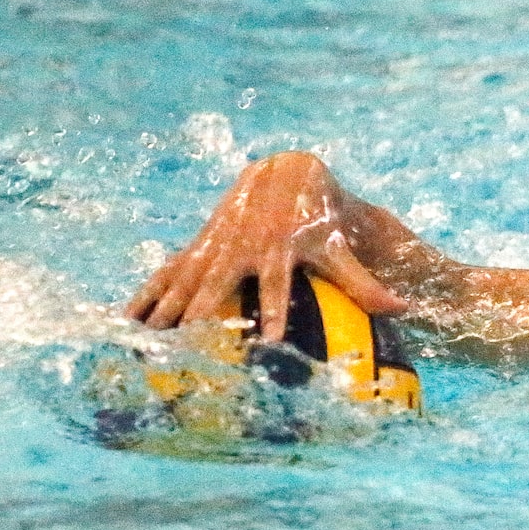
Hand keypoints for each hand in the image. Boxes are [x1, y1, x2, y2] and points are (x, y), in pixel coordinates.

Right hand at [127, 151, 408, 340]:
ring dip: (164, 314)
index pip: (276, 289)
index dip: (275, 315)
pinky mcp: (196, 249)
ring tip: (146, 348)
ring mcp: (212, 249)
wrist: (281, 174)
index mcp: (275, 252)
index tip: (271, 345)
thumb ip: (364, 281)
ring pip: (183, 285)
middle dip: (200, 321)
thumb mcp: (338, 246)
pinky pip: (166, 277)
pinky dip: (146, 298)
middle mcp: (238, 251)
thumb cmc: (314, 217)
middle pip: (215, 291)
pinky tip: (124, 324)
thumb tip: (403, 307)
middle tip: (189, 355)